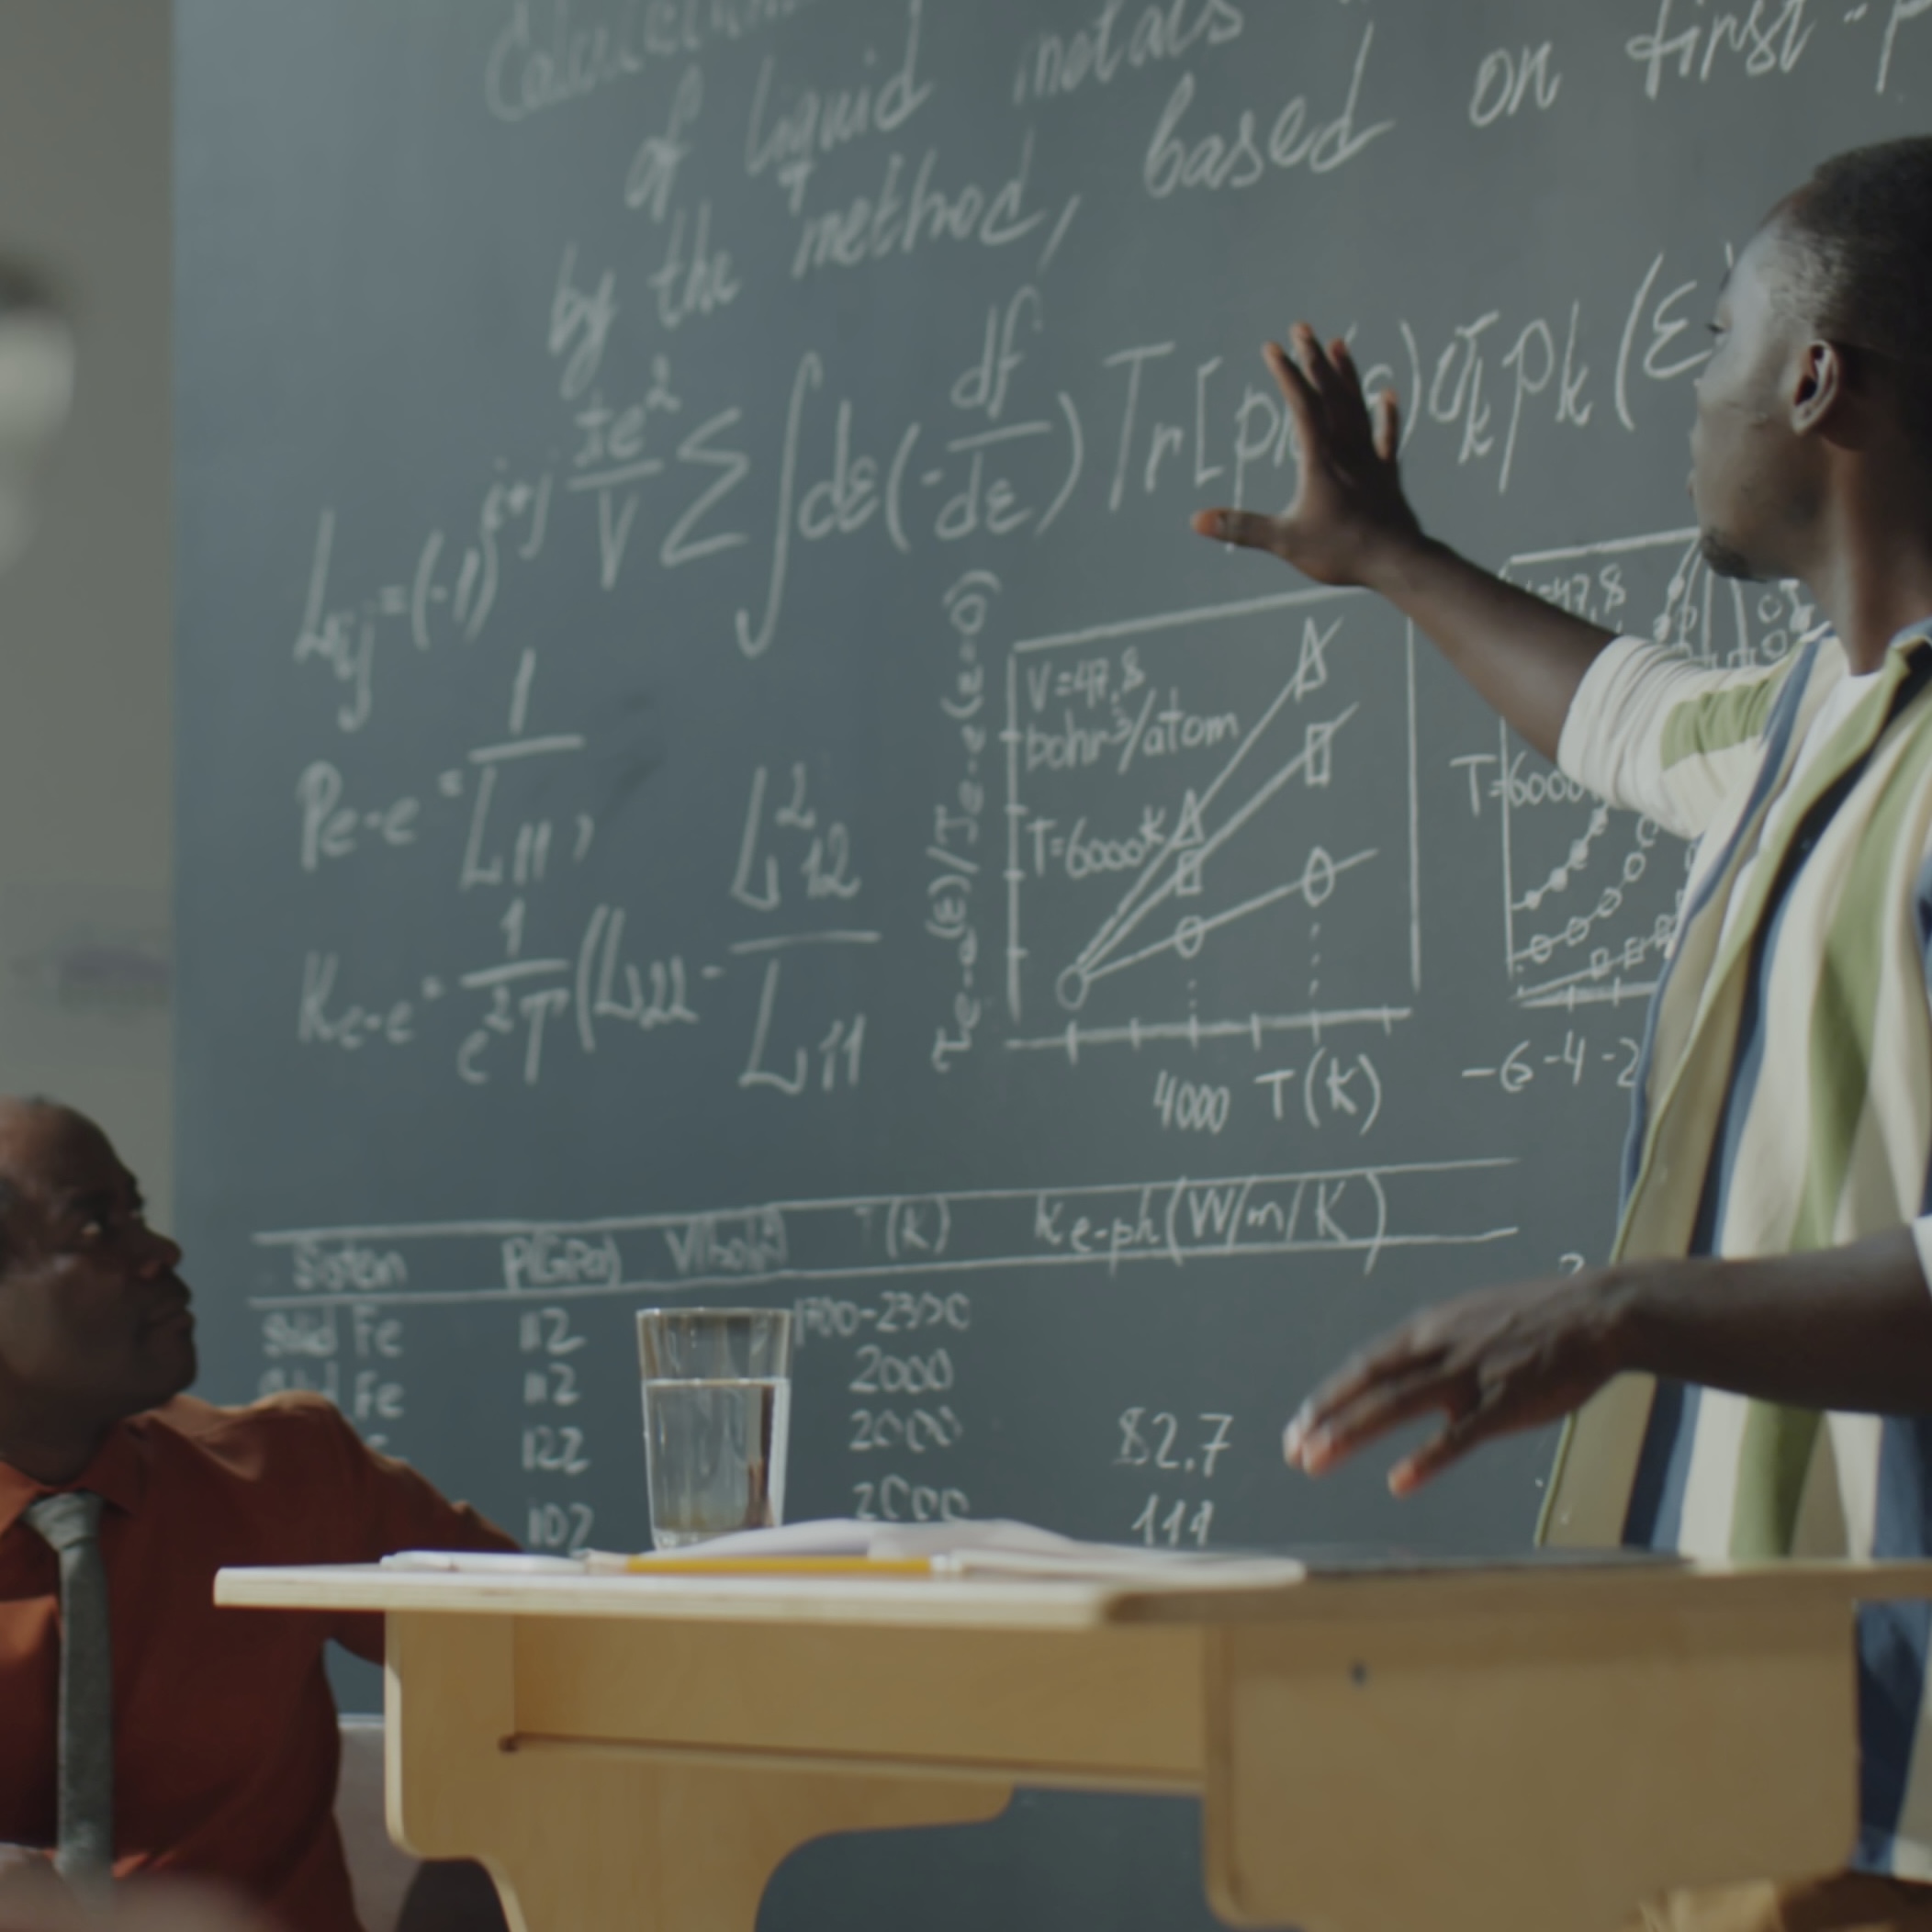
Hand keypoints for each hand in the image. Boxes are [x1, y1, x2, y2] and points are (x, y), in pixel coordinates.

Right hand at [1191, 324, 1422, 586]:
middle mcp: (1346, 451)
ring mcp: (1370, 460)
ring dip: (1347, 375)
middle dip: (1314, 360)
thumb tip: (1197, 521)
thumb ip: (1241, 527)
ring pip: (1357, 407)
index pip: (1302, 406)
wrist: (1396, 562)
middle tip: (1303, 328)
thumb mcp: (1284, 541)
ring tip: (1340, 345)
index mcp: (1320, 460)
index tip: (1272, 347)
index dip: (1287, 375)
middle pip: (1330, 395)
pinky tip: (1388, 393)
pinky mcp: (1387, 475)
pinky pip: (1387, 436)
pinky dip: (1387, 414)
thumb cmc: (1340, 551)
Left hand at [1283, 1270, 1634, 1494]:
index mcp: (1430, 1328)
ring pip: (1398, 1403)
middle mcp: (1440, 1346)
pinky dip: (1428, 1458)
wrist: (1597, 1313)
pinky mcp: (1507, 1401)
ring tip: (1316, 1461)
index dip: (1328, 1398)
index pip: (1364, 1365)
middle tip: (1292, 1450)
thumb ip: (1437, 1352)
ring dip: (1352, 1433)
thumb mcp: (1472, 1322)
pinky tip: (1400, 1482)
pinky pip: (1462, 1435)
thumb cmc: (1536, 1321)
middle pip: (1368, 1382)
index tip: (1298, 1427)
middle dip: (1326, 1417)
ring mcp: (1472, 1372)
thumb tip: (1413, 1389)